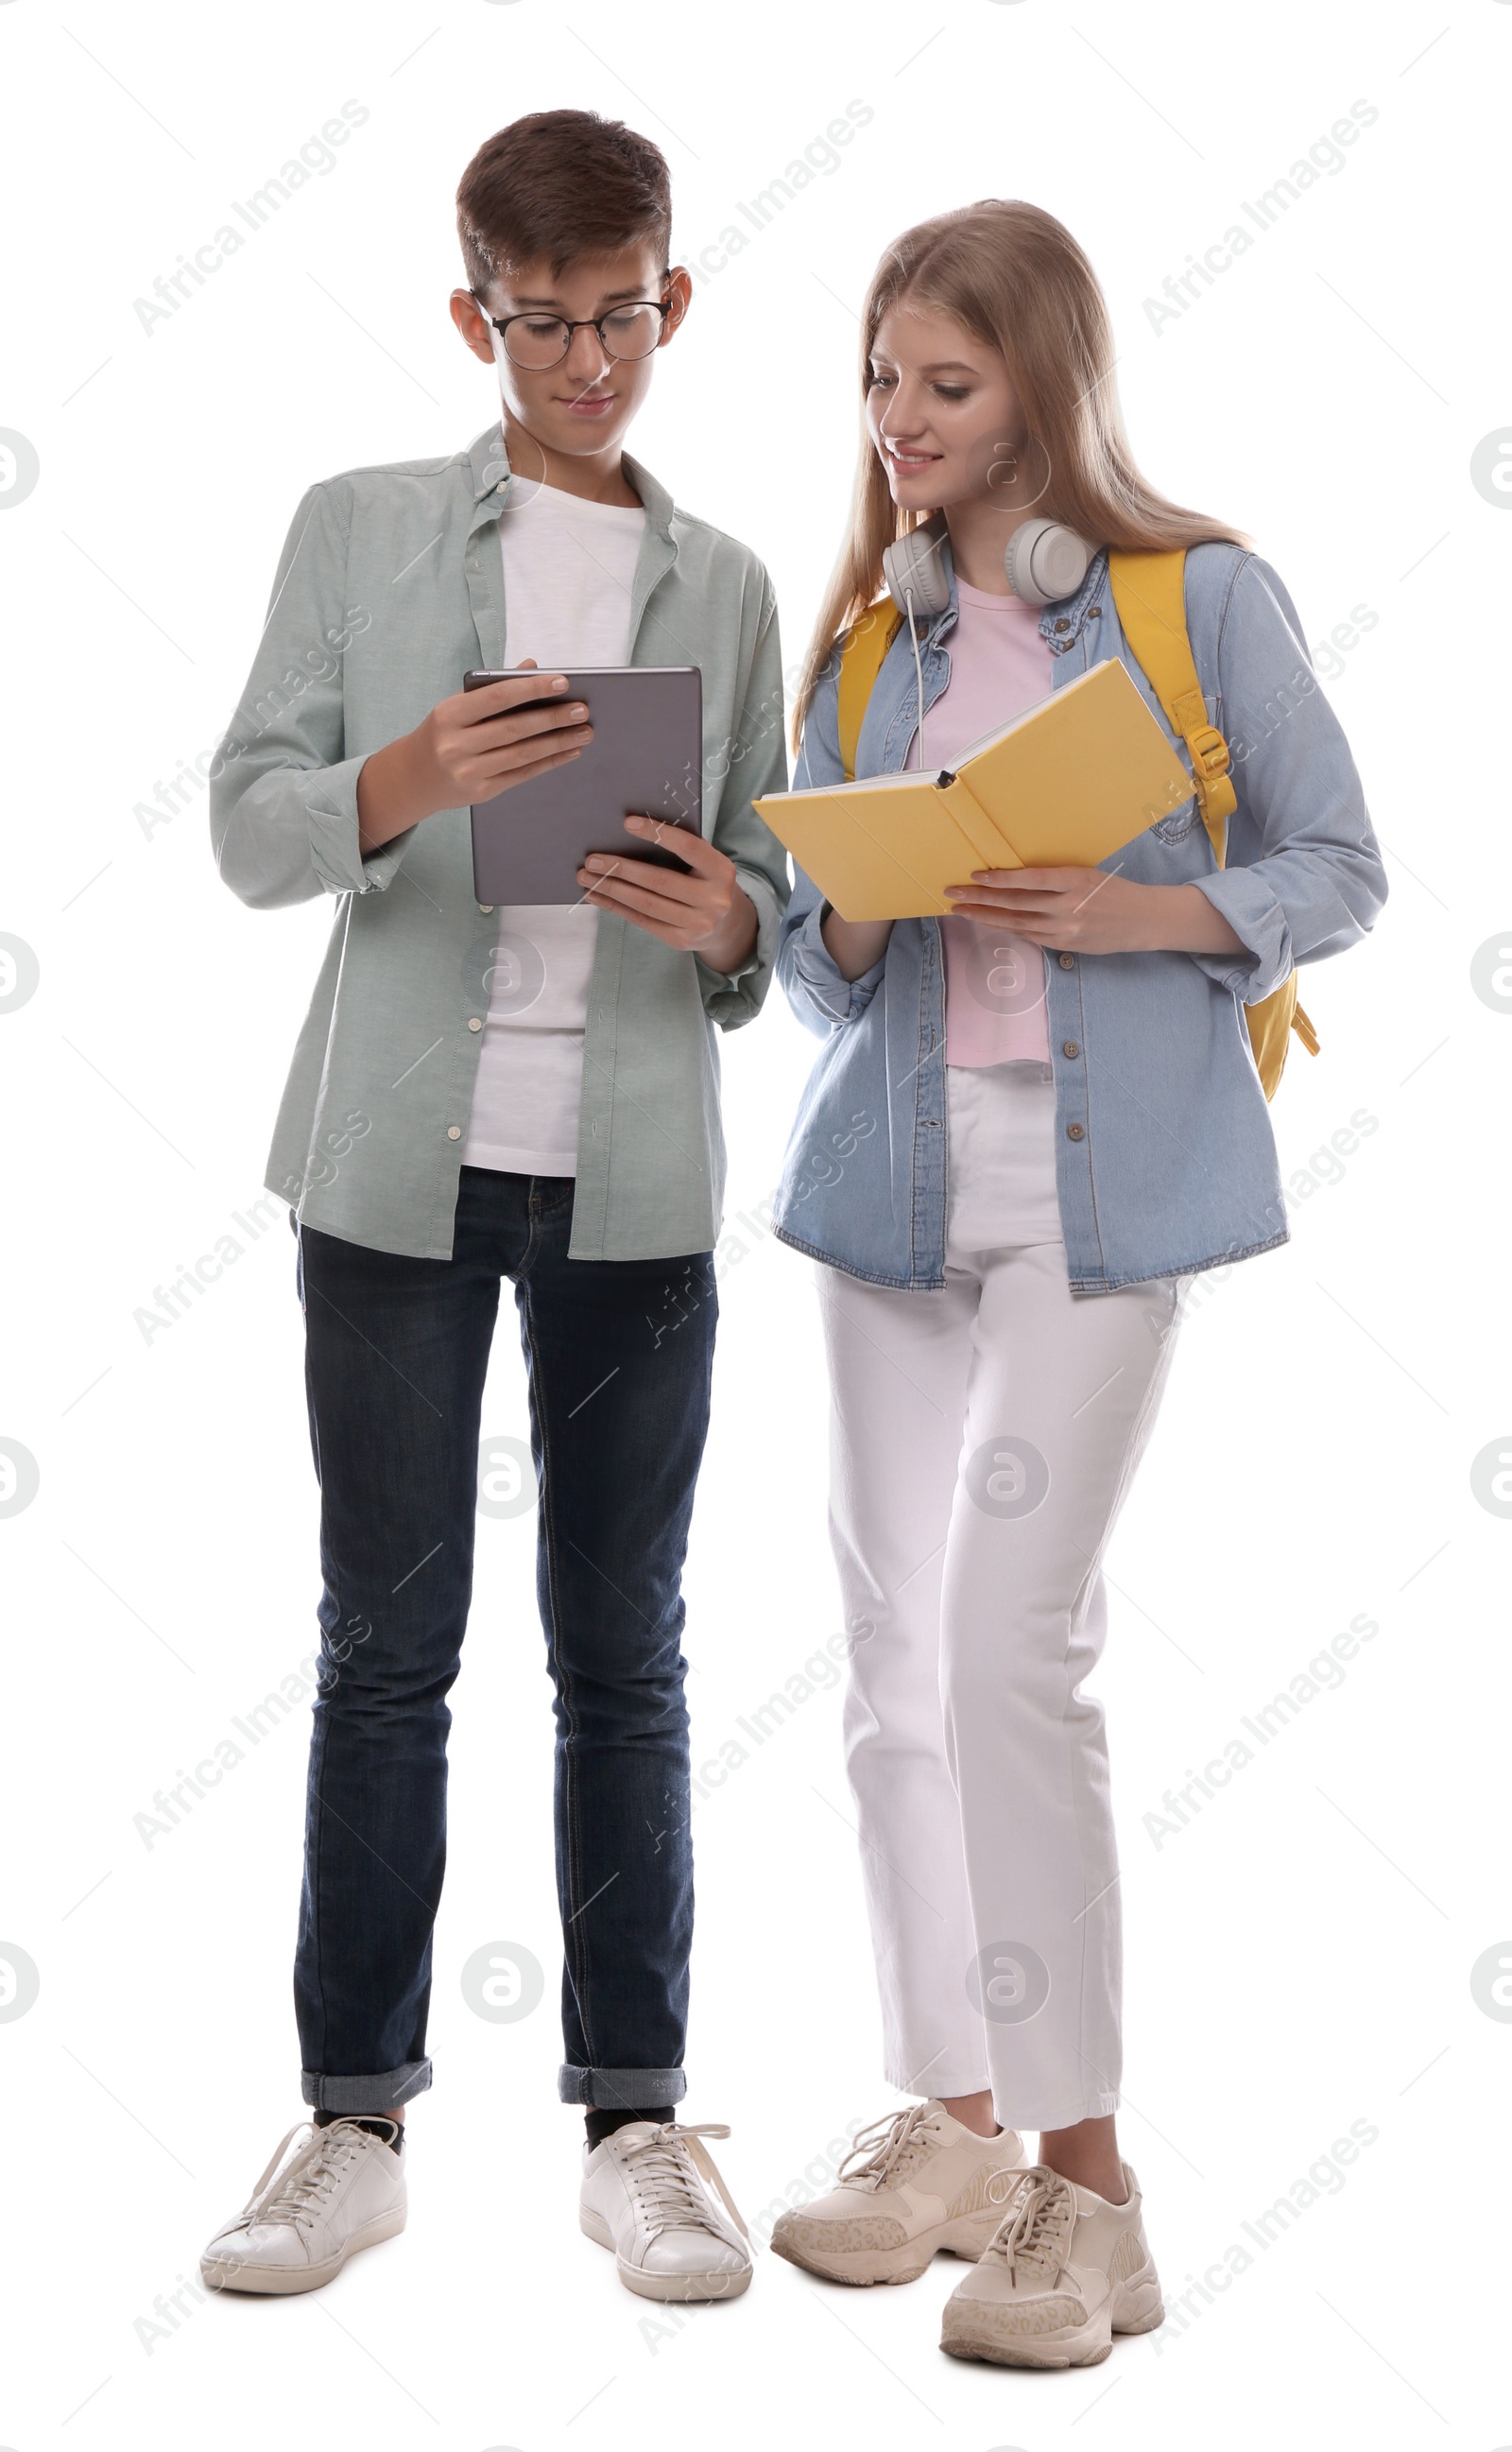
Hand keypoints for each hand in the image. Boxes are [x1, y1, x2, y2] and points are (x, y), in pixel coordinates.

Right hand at [357, 661, 592, 854]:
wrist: (415, 775)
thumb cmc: (444, 732)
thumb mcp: (459, 705)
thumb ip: (494, 687)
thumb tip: (533, 667)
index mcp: (449, 714)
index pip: (497, 697)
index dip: (532, 689)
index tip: (563, 682)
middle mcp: (456, 744)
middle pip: (514, 729)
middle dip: (552, 718)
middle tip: (582, 710)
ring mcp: (468, 771)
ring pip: (522, 754)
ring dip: (557, 743)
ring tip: (584, 731)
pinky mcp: (481, 791)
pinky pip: (521, 774)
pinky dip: (549, 762)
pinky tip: (569, 752)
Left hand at [577, 816, 757, 969]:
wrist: (727, 925)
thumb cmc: (706, 882)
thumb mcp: (706, 863)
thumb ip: (681, 850)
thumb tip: (630, 832)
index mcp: (721, 870)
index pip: (688, 847)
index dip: (658, 834)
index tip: (627, 823)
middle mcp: (713, 899)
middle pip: (659, 881)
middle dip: (621, 869)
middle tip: (592, 859)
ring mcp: (698, 923)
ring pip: (646, 904)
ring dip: (611, 889)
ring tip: (586, 877)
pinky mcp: (680, 940)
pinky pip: (642, 921)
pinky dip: (616, 907)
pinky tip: (597, 896)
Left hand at [944, 866, 1244, 956]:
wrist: (1143, 920)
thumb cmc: (1114, 890)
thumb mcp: (1088, 873)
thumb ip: (1055, 878)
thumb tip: (1017, 877)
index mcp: (1074, 879)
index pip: (1029, 879)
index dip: (1000, 878)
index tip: (976, 875)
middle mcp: (1068, 905)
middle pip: (1015, 902)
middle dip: (980, 898)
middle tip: (953, 893)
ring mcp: (1065, 928)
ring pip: (1016, 922)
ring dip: (986, 916)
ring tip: (962, 910)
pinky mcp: (1065, 944)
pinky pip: (1029, 935)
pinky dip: (1007, 928)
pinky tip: (988, 922)